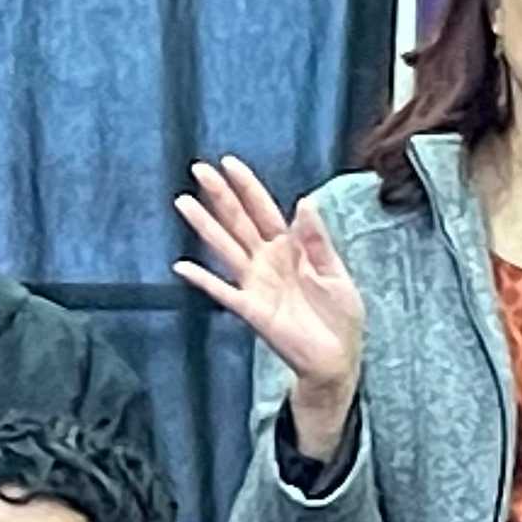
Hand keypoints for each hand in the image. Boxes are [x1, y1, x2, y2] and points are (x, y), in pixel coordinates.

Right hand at [173, 156, 365, 455]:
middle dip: (219, 195)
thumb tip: (304, 201)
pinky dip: (202, 279)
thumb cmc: (340, 316)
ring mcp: (256, 284)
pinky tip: (182, 266)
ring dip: (204, 226)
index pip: (263, 210)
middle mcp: (267, 261)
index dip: (247, 186)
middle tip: (198, 170)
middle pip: (238, 221)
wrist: (338, 358)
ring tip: (183, 202)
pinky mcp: (251, 310)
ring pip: (225, 248)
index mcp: (291, 247)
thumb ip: (317, 240)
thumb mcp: (335, 272)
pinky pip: (222, 291)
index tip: (228, 163)